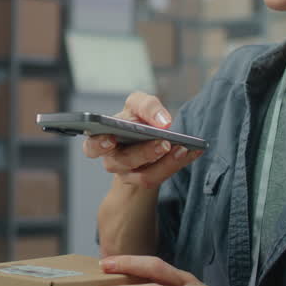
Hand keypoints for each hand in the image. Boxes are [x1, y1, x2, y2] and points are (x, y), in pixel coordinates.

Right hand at [81, 91, 202, 188]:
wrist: (143, 140)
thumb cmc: (136, 119)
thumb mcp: (139, 104)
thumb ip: (147, 106)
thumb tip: (162, 121)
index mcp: (101, 139)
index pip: (92, 146)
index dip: (98, 145)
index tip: (110, 139)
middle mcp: (112, 160)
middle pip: (122, 161)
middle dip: (144, 153)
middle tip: (164, 143)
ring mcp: (129, 174)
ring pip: (144, 176)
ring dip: (166, 163)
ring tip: (183, 148)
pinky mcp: (147, 180)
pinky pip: (162, 177)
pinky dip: (178, 163)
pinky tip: (192, 151)